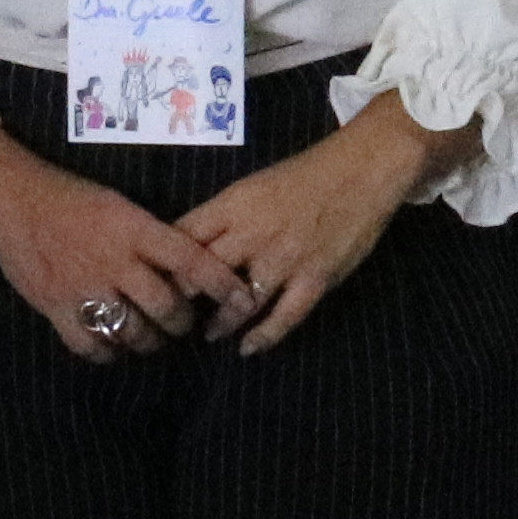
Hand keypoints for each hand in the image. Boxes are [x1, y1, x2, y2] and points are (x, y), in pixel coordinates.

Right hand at [0, 98, 240, 362]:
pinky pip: (93, 346)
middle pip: (167, 307)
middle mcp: (115, 261)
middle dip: (182, 322)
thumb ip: (150, 237)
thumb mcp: (119, 206)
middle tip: (182, 322)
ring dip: (149, 341)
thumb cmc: (70, 197)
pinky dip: (108, 352)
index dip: (221, 284)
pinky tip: (111, 345)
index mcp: (135, 229)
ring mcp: (85, 288)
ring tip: (150, 337)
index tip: (243, 300)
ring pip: (134, 332)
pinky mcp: (56, 308)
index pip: (191, 260)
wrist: (12, 199)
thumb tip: (185, 266)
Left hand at [182, 101, 454, 354]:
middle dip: (185, 299)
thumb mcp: (253, 186)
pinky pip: (284, 317)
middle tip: (174, 315)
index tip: (154, 280)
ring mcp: (285, 260)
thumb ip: (225, 216)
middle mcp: (253, 235)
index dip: (164, 262)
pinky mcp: (315, 279)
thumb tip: (192, 244)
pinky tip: (248, 348)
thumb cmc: (307, 173)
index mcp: (233, 206)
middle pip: (203, 275)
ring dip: (221, 324)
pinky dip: (264, 337)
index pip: (183, 238)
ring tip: (209, 334)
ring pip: (240, 304)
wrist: (363, 169)